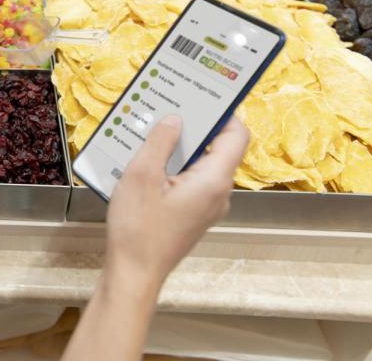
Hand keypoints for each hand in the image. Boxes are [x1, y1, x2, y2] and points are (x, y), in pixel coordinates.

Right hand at [105, 115, 248, 286]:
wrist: (134, 273)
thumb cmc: (138, 229)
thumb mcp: (142, 176)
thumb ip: (160, 142)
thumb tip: (175, 119)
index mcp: (213, 180)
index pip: (237, 135)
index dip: (224, 113)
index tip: (202, 97)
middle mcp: (218, 193)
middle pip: (218, 148)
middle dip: (193, 128)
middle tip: (167, 111)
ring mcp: (207, 206)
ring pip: (201, 165)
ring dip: (178, 149)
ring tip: (150, 136)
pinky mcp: (193, 214)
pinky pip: (190, 181)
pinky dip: (173, 168)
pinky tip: (147, 165)